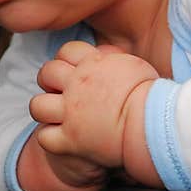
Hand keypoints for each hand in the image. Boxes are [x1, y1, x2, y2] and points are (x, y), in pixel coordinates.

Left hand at [30, 41, 157, 168]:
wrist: (154, 124)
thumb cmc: (153, 96)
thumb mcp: (135, 66)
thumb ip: (115, 60)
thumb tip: (108, 55)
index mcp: (93, 64)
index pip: (67, 51)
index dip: (66, 59)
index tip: (73, 69)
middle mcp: (76, 85)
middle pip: (46, 74)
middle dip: (49, 81)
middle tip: (61, 92)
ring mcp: (70, 112)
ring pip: (37, 106)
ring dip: (44, 110)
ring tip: (56, 116)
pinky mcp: (70, 139)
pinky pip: (45, 137)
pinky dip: (50, 139)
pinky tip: (62, 139)